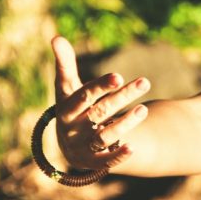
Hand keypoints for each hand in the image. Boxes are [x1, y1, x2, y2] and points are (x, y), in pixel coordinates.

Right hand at [51, 36, 150, 170]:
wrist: (70, 145)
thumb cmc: (73, 107)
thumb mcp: (67, 87)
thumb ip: (65, 64)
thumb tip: (55, 37)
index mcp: (66, 108)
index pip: (84, 96)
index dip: (101, 86)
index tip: (118, 76)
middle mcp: (72, 129)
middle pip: (99, 112)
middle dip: (123, 96)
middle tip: (145, 81)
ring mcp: (82, 147)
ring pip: (105, 136)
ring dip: (125, 123)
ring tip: (144, 109)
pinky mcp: (93, 162)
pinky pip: (106, 160)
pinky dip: (119, 155)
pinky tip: (134, 147)